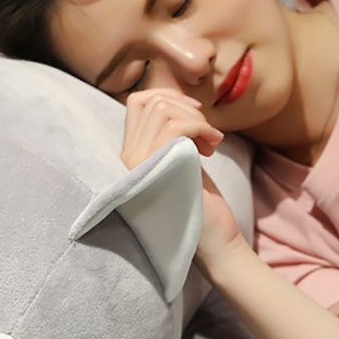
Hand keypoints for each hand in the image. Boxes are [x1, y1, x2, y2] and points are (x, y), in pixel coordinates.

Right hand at [120, 89, 245, 268]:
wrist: (213, 242)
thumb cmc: (201, 204)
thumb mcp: (181, 160)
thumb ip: (172, 135)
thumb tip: (179, 101)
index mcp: (130, 156)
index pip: (135, 104)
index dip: (168, 96)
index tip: (195, 112)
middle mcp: (125, 160)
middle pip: (149, 102)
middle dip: (186, 107)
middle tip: (208, 133)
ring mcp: (137, 166)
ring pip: (161, 110)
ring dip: (196, 119)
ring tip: (212, 142)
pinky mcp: (156, 170)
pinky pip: (174, 127)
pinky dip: (200, 127)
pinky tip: (212, 147)